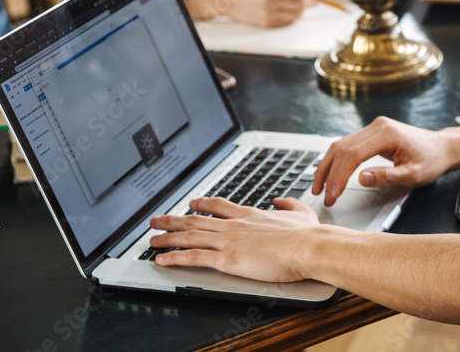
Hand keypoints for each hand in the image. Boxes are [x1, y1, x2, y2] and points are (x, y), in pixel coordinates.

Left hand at [149, 196, 317, 281]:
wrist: (308, 246)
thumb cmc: (308, 235)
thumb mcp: (301, 212)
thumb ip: (289, 205)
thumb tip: (281, 200)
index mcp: (251, 215)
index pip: (220, 206)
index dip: (203, 204)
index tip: (192, 203)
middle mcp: (235, 225)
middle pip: (197, 220)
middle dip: (174, 220)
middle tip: (157, 219)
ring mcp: (229, 240)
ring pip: (190, 236)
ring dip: (168, 237)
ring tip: (152, 239)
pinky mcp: (227, 258)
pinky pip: (193, 257)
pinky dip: (175, 257)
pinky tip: (162, 259)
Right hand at [185, 0, 315, 27]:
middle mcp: (271, 1)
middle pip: (301, 3)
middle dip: (309, 1)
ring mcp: (269, 14)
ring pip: (297, 14)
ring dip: (301, 9)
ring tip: (295, 4)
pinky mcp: (267, 23)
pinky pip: (288, 21)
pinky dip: (292, 16)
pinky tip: (286, 10)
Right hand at [313, 117, 452, 206]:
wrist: (442, 148)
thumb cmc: (431, 160)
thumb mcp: (413, 174)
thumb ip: (387, 176)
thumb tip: (361, 178)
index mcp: (386, 134)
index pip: (353, 155)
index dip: (339, 176)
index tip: (333, 194)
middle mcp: (377, 127)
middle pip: (342, 149)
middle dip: (329, 174)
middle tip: (324, 197)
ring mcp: (373, 128)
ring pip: (341, 145)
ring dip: (328, 166)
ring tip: (319, 187)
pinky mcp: (372, 134)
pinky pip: (347, 145)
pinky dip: (336, 160)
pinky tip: (329, 173)